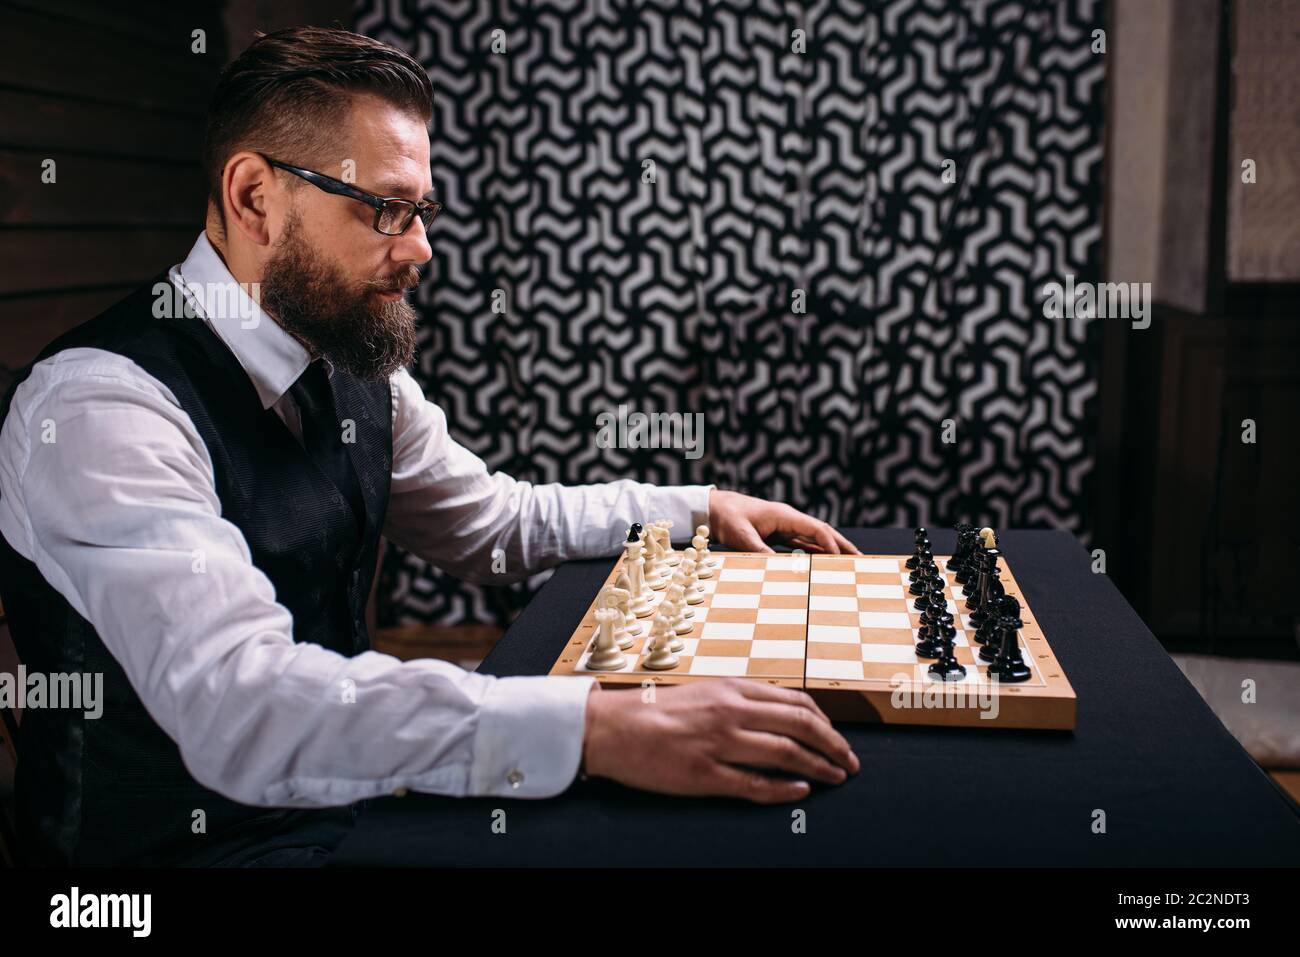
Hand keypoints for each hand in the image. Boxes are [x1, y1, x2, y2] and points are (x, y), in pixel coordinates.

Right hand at [581, 679, 859, 802]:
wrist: (612, 727)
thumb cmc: (655, 710)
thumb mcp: (705, 692)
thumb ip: (741, 700)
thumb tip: (781, 714)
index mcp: (733, 689)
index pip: (796, 703)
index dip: (826, 723)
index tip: (837, 737)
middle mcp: (731, 712)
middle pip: (801, 726)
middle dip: (834, 746)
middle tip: (850, 762)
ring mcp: (720, 744)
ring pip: (786, 754)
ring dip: (819, 766)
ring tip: (836, 777)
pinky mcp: (705, 774)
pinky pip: (755, 784)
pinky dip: (784, 789)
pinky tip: (801, 792)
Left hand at [708, 488, 859, 553]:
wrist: (714, 509)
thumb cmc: (728, 518)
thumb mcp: (742, 537)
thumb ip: (762, 552)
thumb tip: (782, 569)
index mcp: (784, 515)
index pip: (816, 529)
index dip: (830, 544)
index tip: (842, 559)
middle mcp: (788, 519)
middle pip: (822, 532)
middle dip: (842, 545)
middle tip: (861, 558)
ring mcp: (784, 526)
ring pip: (814, 538)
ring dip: (831, 550)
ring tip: (849, 562)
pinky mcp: (778, 534)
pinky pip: (802, 543)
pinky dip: (815, 552)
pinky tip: (825, 561)